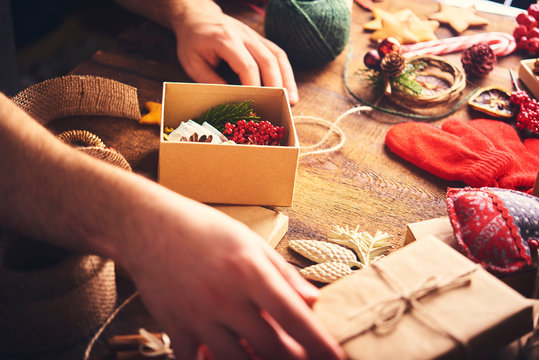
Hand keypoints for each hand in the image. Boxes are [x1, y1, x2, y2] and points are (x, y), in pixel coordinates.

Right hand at [120, 194, 343, 358]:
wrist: (149, 226)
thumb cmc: (204, 230)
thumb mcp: (250, 242)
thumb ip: (284, 274)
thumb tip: (313, 300)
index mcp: (250, 272)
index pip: (294, 317)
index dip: (319, 343)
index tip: (337, 357)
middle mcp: (226, 298)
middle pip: (272, 348)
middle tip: (305, 359)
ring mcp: (198, 316)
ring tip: (270, 355)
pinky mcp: (175, 328)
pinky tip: (226, 354)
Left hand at [171, 2, 298, 103]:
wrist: (198, 17)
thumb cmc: (193, 41)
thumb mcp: (192, 63)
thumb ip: (209, 80)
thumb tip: (230, 97)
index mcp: (226, 39)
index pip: (246, 65)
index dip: (254, 85)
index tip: (258, 103)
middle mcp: (244, 35)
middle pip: (267, 60)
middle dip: (276, 84)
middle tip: (281, 104)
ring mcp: (255, 36)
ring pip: (277, 56)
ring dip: (287, 79)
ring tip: (292, 99)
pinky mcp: (260, 40)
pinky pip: (278, 54)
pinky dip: (286, 71)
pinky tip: (289, 87)